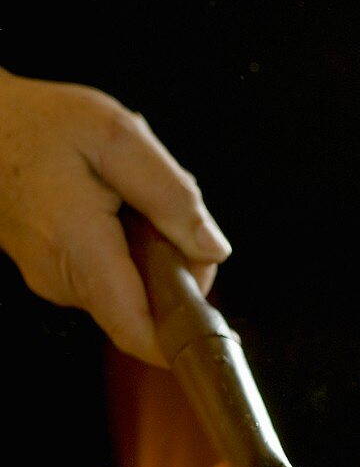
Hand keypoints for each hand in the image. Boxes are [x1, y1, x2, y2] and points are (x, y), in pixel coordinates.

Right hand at [0, 68, 231, 365]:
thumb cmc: (40, 125)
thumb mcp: (117, 138)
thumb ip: (171, 196)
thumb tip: (213, 249)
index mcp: (82, 251)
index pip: (139, 331)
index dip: (181, 341)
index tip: (212, 327)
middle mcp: (67, 282)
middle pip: (150, 309)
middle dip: (178, 268)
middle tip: (168, 209)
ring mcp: (60, 284)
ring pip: (136, 291)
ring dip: (154, 253)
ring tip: (131, 197)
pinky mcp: (59, 277)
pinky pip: (114, 277)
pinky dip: (131, 249)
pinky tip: (114, 205)